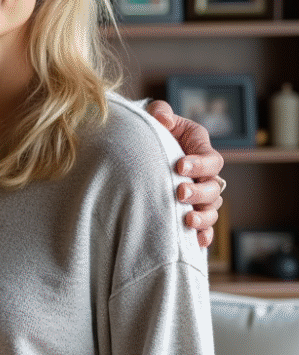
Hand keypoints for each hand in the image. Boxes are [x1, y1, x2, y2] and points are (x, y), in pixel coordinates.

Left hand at [148, 99, 224, 248]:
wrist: (140, 147)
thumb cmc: (152, 128)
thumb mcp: (156, 115)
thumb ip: (160, 112)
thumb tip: (162, 117)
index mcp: (200, 148)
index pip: (212, 160)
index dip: (200, 164)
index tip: (180, 166)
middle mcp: (204, 173)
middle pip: (214, 188)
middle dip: (199, 192)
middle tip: (179, 193)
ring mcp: (199, 193)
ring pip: (212, 209)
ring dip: (203, 216)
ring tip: (187, 220)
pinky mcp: (190, 208)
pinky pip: (204, 226)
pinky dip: (203, 234)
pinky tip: (197, 242)